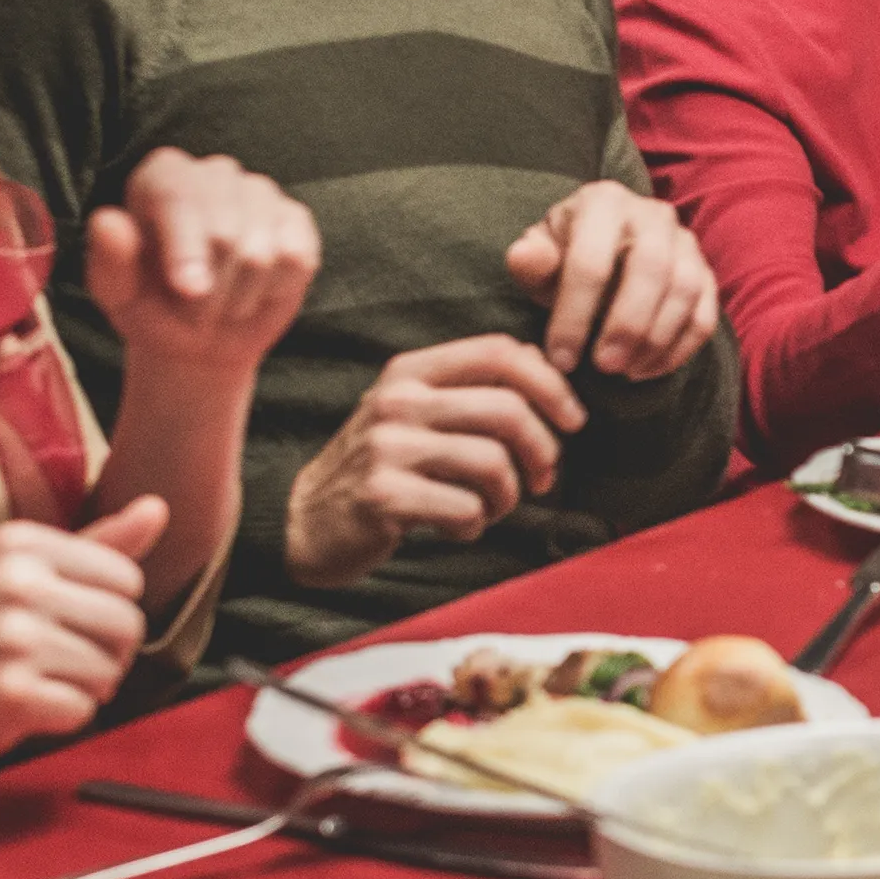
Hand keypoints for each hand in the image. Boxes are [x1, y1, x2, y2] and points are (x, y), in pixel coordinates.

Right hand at [0, 496, 169, 773]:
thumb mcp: (20, 570)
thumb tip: (159, 508)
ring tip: (35, 680)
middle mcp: (16, 583)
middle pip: (127, 626)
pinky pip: (83, 710)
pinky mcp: (9, 693)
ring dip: (82, 688)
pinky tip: (22, 706)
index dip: (109, 612)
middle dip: (105, 654)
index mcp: (21, 544)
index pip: (127, 580)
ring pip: (109, 671)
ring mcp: (11, 638)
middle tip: (58, 661)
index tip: (69, 623)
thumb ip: (96, 544)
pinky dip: (61, 718)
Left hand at [80, 149, 320, 385]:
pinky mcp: (296, 219)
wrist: (201, 339)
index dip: (186, 247)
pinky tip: (255, 293)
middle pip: (224, 233)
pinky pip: (296, 258)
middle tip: (195, 313)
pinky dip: (274, 291)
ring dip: (239, 297)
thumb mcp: (119, 295)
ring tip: (222, 305)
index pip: (179, 196)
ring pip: (260, 252)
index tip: (189, 290)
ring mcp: (260, 193)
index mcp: (163, 176)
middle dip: (210, 290)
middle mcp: (213, 173)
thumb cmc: (153, 309)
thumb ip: (109, 260)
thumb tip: (107, 221)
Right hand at [282, 336, 583, 589]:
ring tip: (489, 508)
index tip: (573, 420)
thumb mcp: (415, 413)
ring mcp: (387, 446)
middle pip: (508, 411)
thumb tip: (545, 370)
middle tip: (542, 480)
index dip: (551, 384)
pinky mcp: (383, 495)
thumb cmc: (381, 468)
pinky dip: (474, 526)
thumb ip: (470, 389)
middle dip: (542, 452)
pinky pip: (466, 510)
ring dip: (508, 498)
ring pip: (493, 464)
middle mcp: (398, 400)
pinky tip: (454, 527)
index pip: (500, 352)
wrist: (306, 520)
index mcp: (411, 370)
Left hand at [505, 180, 716, 381]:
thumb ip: (530, 262)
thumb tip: (525, 257)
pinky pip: (705, 313)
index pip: (591, 260)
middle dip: (626, 325)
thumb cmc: (563, 260)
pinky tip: (648, 370)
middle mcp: (652, 213)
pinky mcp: (705, 272)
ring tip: (625, 372)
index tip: (561, 359)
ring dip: (656, 339)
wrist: (604, 255)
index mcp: (603, 202)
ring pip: (684, 291)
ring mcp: (685, 241)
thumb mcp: (538, 259)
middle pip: (650, 269)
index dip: (574, 315)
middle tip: (604, 367)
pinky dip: (680, 349)